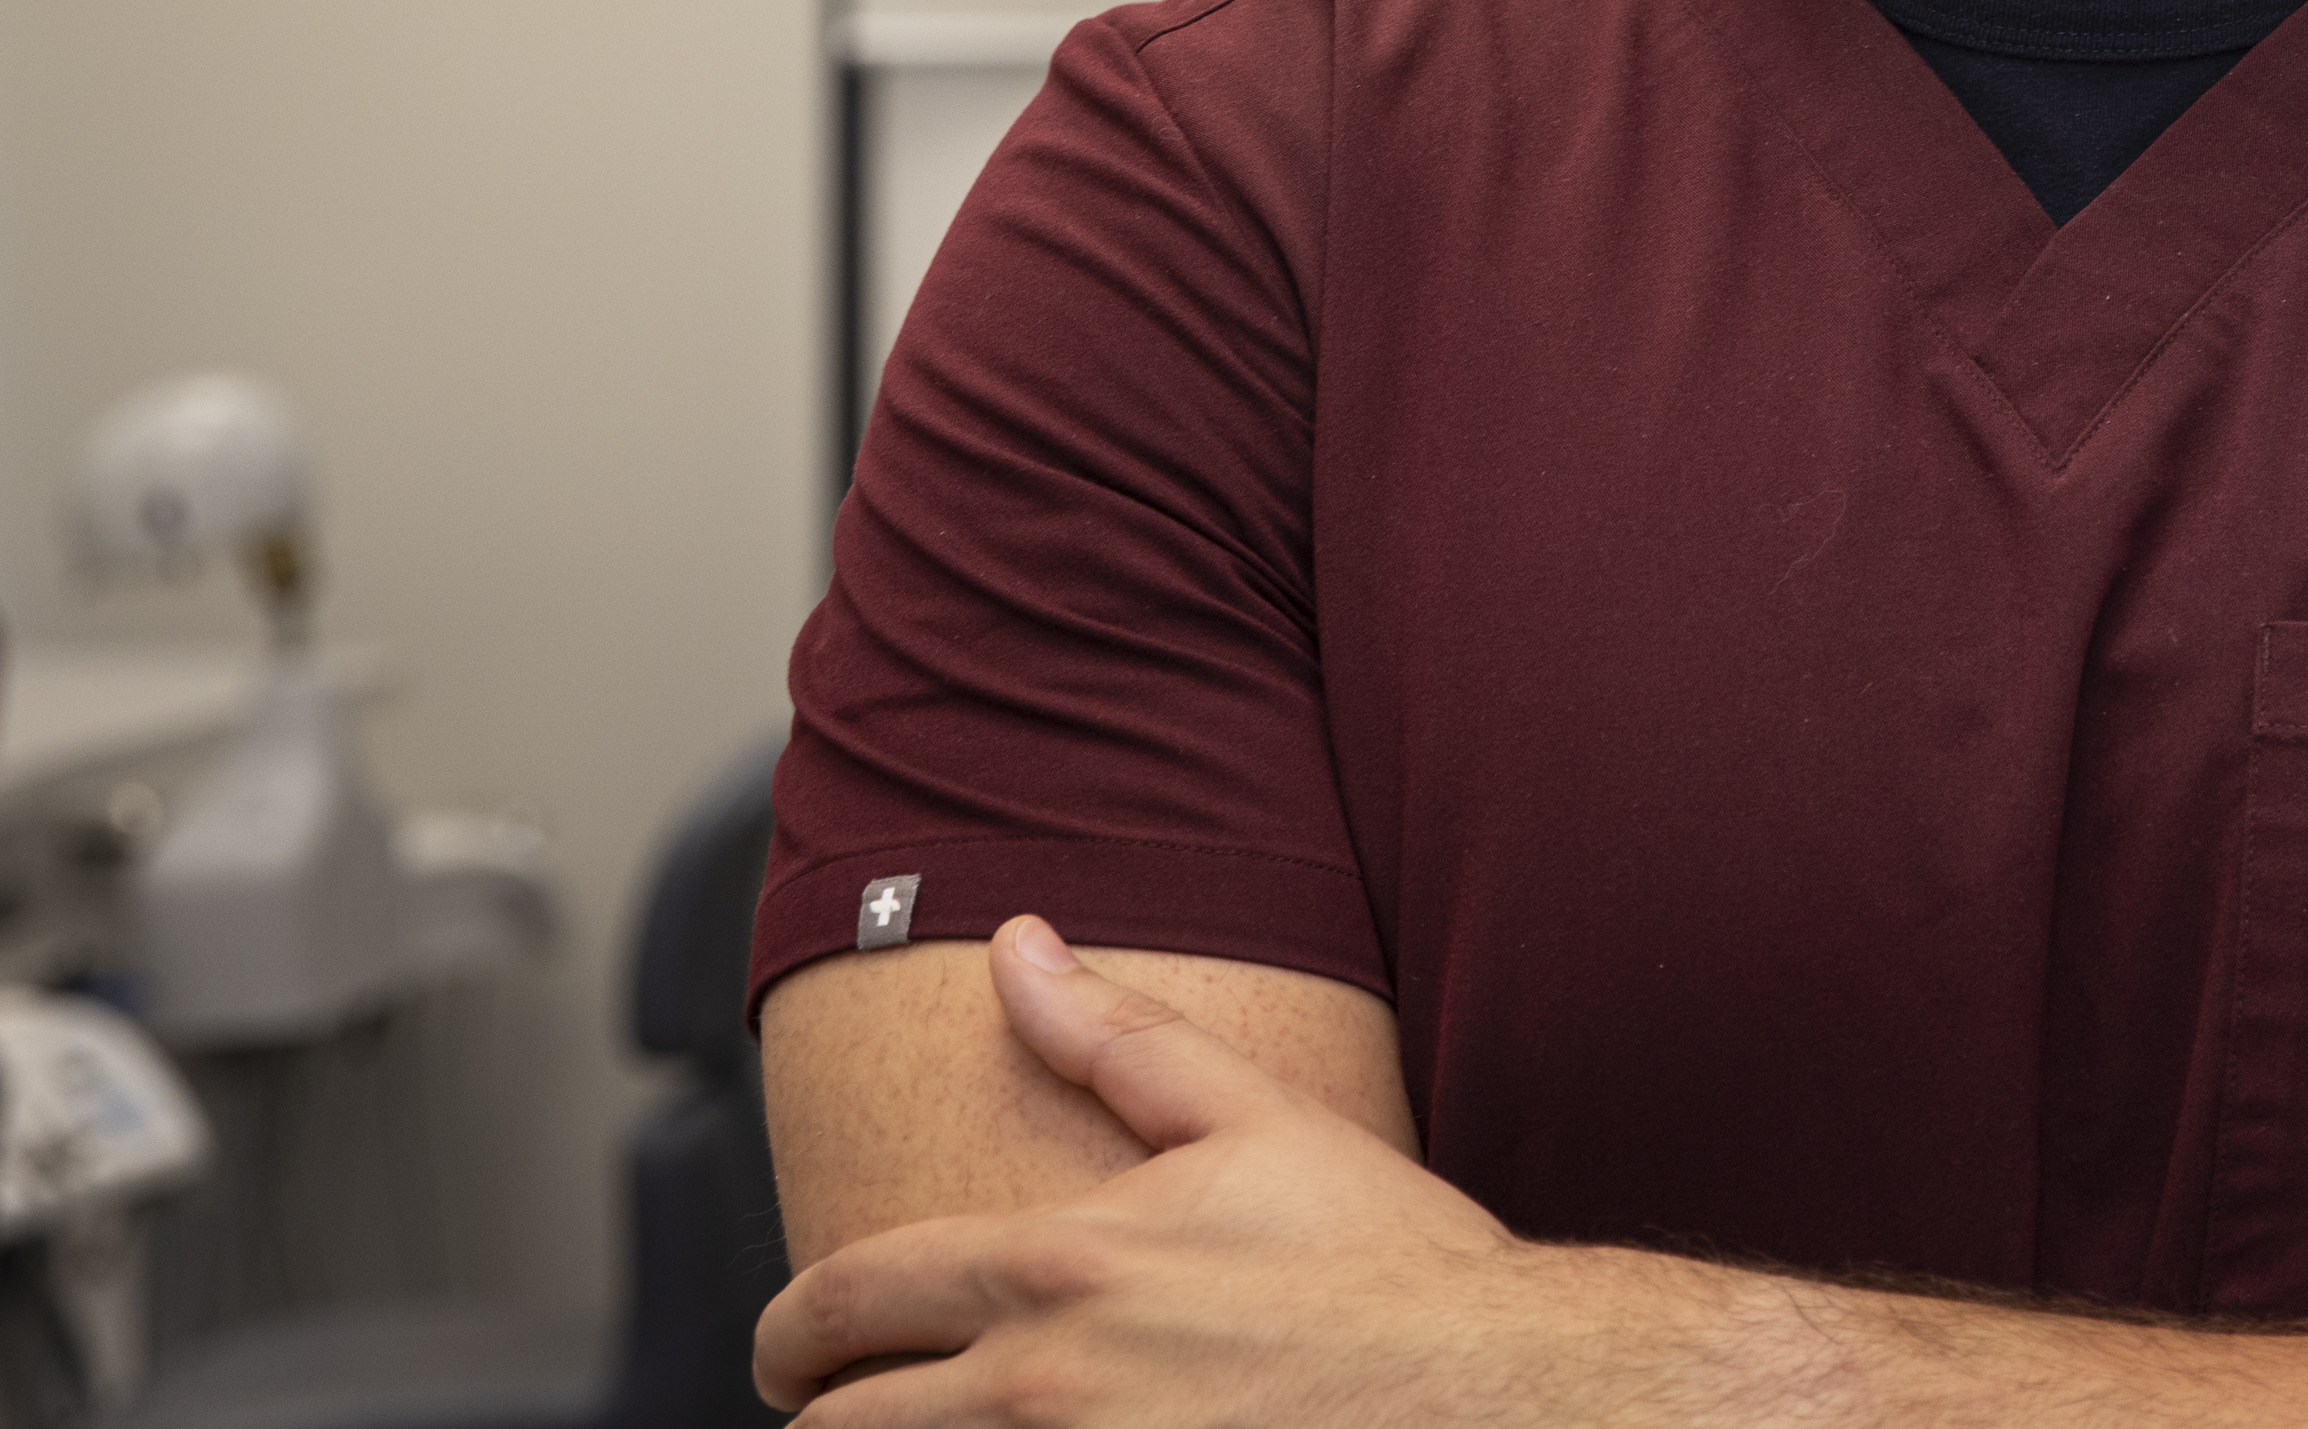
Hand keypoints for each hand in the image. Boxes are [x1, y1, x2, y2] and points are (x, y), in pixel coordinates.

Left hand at [755, 916, 1636, 1420]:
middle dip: (828, 1420)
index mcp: (1060, 1267)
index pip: (845, 1301)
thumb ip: (1116, 1037)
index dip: (794, 1330)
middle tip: (848, 1415)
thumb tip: (1019, 944)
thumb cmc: (1389, 1267)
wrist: (1495, 1396)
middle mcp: (1042, 1388)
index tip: (795, 1349)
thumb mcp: (1258, 1126)